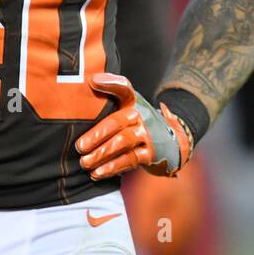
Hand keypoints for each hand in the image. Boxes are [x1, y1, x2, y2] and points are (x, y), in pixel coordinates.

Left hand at [76, 73, 192, 178]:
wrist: (173, 142)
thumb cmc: (140, 123)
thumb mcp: (130, 107)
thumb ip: (111, 96)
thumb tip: (91, 82)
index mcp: (133, 101)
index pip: (123, 87)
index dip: (109, 82)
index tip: (92, 82)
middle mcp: (141, 115)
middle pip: (116, 121)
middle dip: (96, 135)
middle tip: (79, 147)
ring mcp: (148, 134)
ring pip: (122, 142)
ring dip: (101, 154)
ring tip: (85, 162)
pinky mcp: (151, 153)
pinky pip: (130, 160)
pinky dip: (112, 167)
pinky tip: (97, 173)